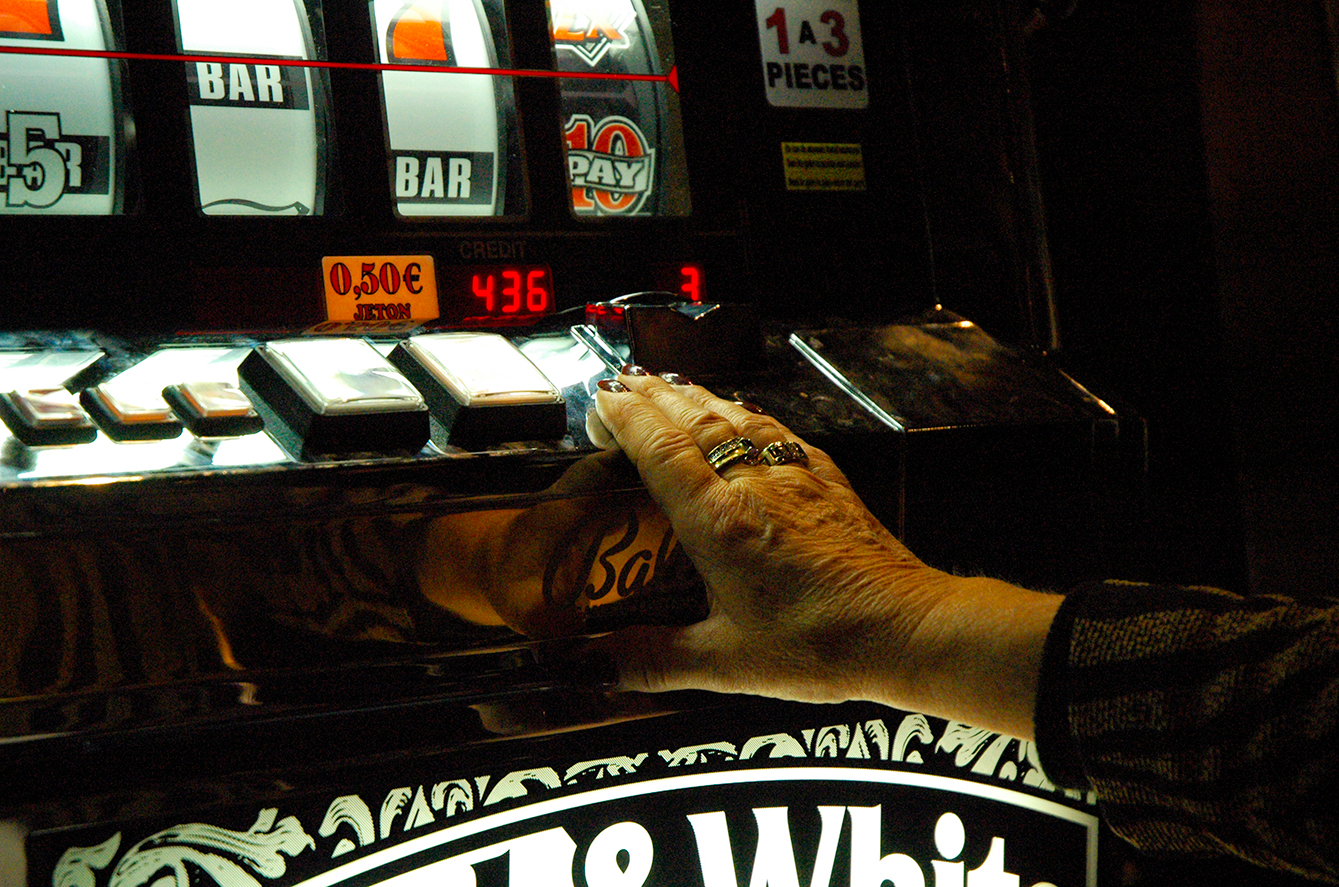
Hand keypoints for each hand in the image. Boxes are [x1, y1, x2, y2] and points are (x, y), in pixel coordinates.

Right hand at [590, 368, 1061, 739]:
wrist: (906, 629)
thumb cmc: (821, 644)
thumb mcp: (724, 664)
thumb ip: (651, 660)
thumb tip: (592, 666)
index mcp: (718, 522)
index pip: (660, 448)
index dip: (626, 417)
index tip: (602, 400)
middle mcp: (753, 485)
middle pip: (694, 420)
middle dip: (653, 396)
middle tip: (623, 384)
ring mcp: (795, 477)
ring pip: (736, 418)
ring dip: (697, 396)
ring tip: (670, 386)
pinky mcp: (829, 481)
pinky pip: (778, 432)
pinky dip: (748, 414)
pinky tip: (745, 413)